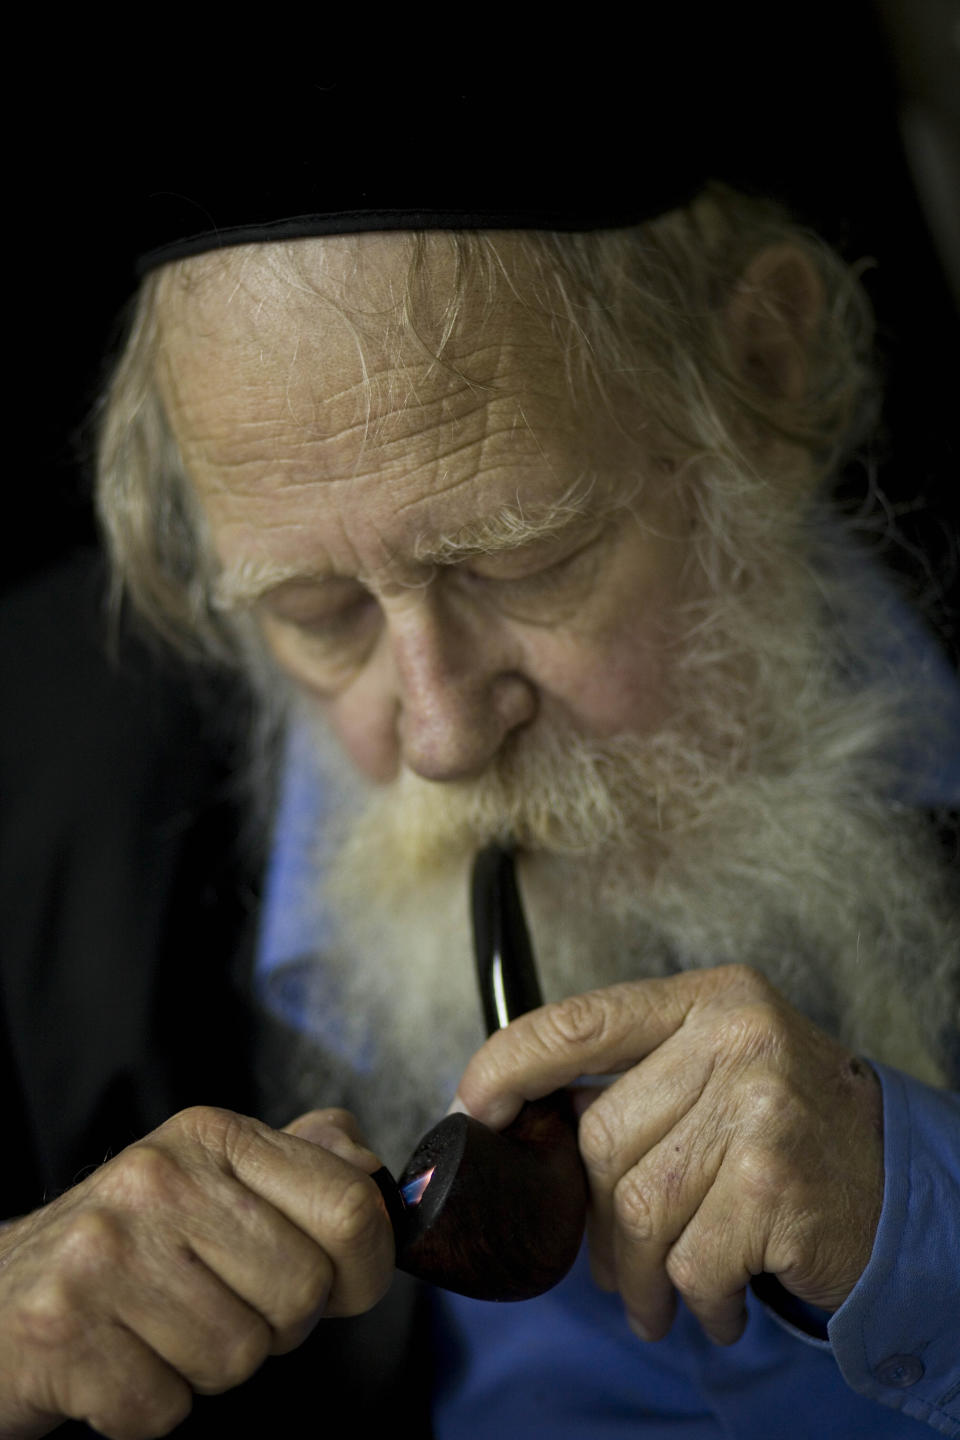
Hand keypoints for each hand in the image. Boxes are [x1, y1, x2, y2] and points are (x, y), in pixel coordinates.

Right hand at [0, 1106, 394, 1438]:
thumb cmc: (126, 1246)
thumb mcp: (212, 1179)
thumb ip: (301, 1164)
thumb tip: (372, 1167)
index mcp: (210, 1136)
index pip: (349, 1206)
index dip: (364, 1266)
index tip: (338, 1283)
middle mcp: (159, 1178)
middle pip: (303, 1294)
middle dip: (274, 1324)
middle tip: (216, 1305)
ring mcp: (105, 1253)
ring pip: (239, 1358)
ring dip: (206, 1366)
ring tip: (158, 1328)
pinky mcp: (62, 1331)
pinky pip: (166, 1408)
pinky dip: (149, 1405)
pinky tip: (117, 1360)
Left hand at [453, 964, 883, 1344]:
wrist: (904, 1183)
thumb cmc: (789, 1129)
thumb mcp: (721, 1068)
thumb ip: (640, 1077)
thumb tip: (530, 1123)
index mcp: (709, 998)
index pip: (582, 1020)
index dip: (512, 1063)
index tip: (475, 1105)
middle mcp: (736, 1036)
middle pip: (601, 1136)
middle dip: (594, 1215)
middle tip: (614, 1263)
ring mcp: (759, 1105)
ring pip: (636, 1205)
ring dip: (640, 1274)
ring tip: (662, 1296)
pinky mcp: (775, 1180)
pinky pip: (689, 1260)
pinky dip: (695, 1299)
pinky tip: (720, 1303)